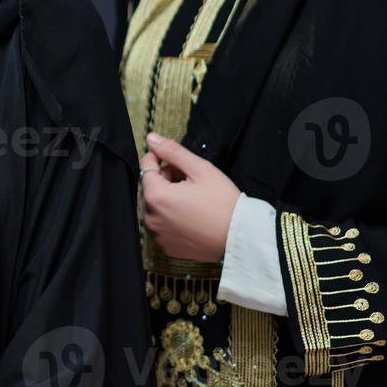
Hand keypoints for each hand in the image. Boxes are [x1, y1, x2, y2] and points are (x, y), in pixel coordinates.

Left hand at [139, 133, 240, 262]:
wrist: (241, 237)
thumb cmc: (223, 202)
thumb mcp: (200, 169)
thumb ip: (173, 152)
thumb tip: (151, 138)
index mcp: (156, 197)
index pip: (146, 167)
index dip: (160, 159)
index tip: (177, 161)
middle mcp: (151, 218)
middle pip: (149, 187)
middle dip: (165, 179)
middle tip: (190, 180)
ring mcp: (157, 235)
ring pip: (154, 207)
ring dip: (167, 198)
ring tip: (192, 198)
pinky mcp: (167, 247)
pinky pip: (161, 225)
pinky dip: (170, 217)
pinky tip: (191, 215)